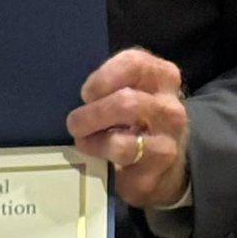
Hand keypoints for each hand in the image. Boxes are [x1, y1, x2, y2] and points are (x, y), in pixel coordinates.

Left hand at [66, 48, 188, 208]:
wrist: (162, 157)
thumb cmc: (133, 112)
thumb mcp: (126, 87)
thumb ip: (107, 82)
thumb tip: (66, 87)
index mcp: (162, 75)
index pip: (133, 64)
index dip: (102, 78)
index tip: (86, 93)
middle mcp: (170, 107)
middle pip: (126, 103)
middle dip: (92, 114)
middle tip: (74, 122)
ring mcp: (168, 142)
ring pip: (122, 143)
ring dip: (94, 142)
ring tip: (83, 141)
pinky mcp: (158, 173)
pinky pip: (123, 169)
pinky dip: (103, 161)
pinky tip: (99, 158)